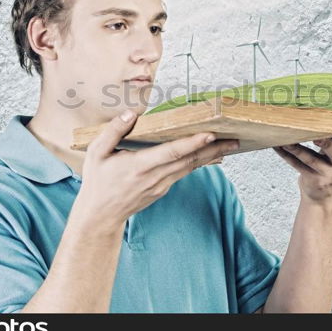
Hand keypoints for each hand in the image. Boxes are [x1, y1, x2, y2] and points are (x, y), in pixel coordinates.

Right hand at [76, 110, 238, 229]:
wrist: (101, 216)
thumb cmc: (98, 183)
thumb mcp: (96, 153)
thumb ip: (113, 132)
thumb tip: (130, 114)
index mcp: (140, 166)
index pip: (172, 152)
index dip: (192, 143)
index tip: (210, 135)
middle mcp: (155, 176)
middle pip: (189, 160)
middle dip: (213, 149)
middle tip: (235, 138)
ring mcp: (161, 185)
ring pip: (190, 167)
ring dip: (211, 155)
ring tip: (230, 144)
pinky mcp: (163, 189)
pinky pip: (184, 172)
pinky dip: (199, 162)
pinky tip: (211, 155)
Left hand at [272, 131, 331, 208]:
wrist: (323, 196)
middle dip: (327, 144)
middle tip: (318, 136)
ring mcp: (327, 175)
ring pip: (310, 159)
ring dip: (297, 148)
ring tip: (286, 139)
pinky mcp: (312, 179)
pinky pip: (297, 165)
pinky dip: (286, 154)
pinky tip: (277, 146)